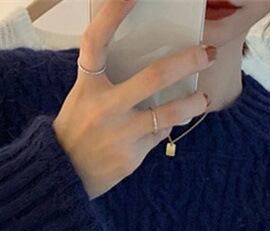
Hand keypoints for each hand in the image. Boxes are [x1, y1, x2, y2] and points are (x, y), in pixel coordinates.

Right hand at [52, 0, 214, 199]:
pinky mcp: (130, 156)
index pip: (96, 42)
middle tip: (208, 53)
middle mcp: (103, 108)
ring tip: (202, 98)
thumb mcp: (82, 98)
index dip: (113, 13)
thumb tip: (148, 61)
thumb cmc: (76, 131)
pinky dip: (167, 126)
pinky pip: (159, 135)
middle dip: (187, 62)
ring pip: (168, 113)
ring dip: (192, 103)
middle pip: (153, 77)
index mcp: (87, 86)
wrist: (62, 176)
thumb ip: (106, 79)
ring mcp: (119, 134)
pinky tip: (171, 122)